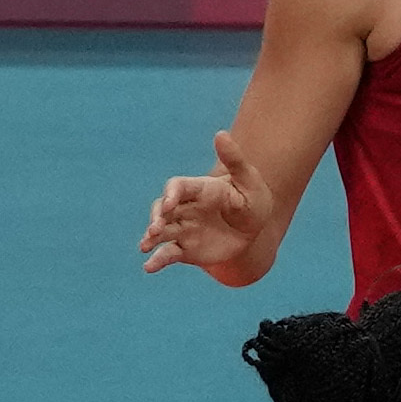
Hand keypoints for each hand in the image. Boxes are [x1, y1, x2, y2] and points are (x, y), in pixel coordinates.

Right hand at [141, 130, 270, 273]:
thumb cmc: (252, 198)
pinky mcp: (185, 248)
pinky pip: (168, 254)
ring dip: (151, 237)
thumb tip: (221, 134)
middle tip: (156, 228)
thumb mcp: (248, 179)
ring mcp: (183, 228)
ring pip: (161, 231)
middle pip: (162, 210)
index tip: (170, 203)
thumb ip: (234, 160)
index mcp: (198, 189)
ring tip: (145, 245)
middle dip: (157, 217)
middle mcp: (185, 208)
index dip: (171, 193)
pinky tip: (149, 267)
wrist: (254, 227)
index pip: (178, 187)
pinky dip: (157, 260)